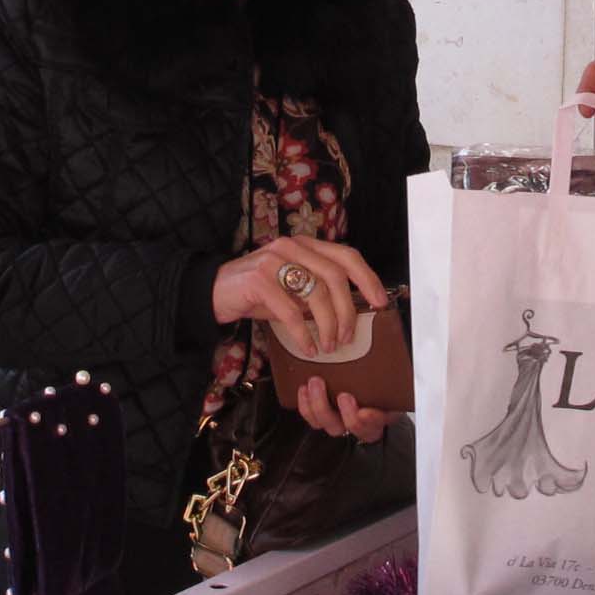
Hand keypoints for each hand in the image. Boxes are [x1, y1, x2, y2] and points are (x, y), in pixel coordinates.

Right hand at [212, 236, 388, 354]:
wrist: (214, 292)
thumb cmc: (257, 292)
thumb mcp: (291, 287)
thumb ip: (317, 291)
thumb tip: (351, 313)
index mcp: (305, 246)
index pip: (346, 256)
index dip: (368, 278)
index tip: (380, 302)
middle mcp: (292, 247)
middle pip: (335, 277)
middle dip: (348, 311)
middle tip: (348, 337)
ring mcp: (274, 261)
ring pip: (316, 294)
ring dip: (328, 326)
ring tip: (329, 346)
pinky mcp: (259, 280)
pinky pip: (291, 312)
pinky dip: (303, 334)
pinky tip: (308, 348)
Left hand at [292, 372, 393, 443]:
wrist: (367, 379)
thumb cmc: (379, 378)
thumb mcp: (391, 375)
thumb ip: (393, 365)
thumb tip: (394, 338)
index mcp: (379, 415)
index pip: (376, 425)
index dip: (370, 420)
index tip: (365, 411)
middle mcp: (359, 421)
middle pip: (351, 428)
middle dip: (345, 414)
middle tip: (342, 395)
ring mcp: (340, 419)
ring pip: (329, 424)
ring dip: (320, 407)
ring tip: (315, 385)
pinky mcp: (323, 413)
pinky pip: (313, 417)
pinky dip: (306, 406)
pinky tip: (303, 389)